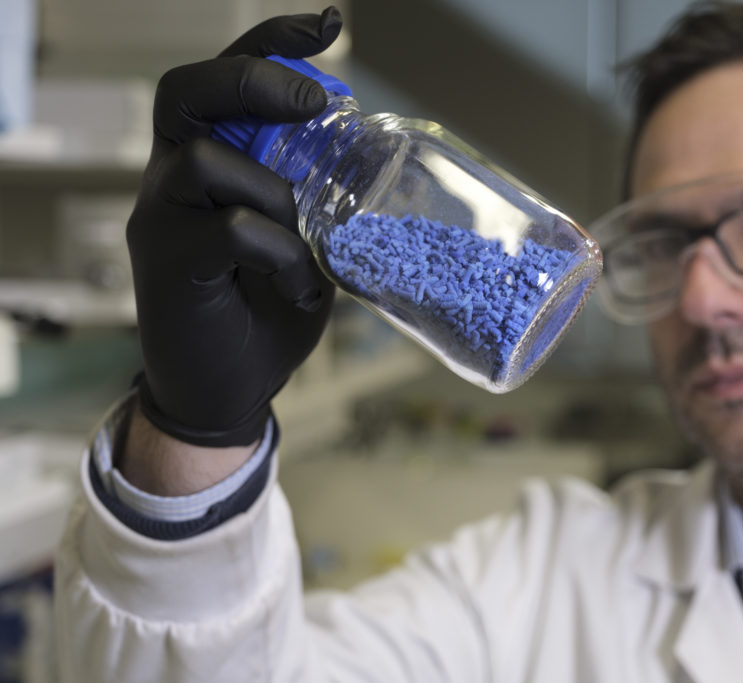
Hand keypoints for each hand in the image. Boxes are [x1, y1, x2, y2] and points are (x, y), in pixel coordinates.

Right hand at [128, 7, 341, 446]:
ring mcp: (163, 217)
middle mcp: (173, 176)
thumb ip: (318, 201)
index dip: (272, 42)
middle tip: (316, 103)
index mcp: (209, 161)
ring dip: (276, 195)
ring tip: (307, 246)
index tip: (327, 26)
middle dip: (254, 78)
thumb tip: (375, 163)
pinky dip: (279, 254)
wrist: (228, 388)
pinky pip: (230, 229)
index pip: (226, 79)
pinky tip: (297, 284)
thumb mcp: (304, 243)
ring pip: (208, 158)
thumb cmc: (265, 310)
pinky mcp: (167, 262)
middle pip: (188, 90)